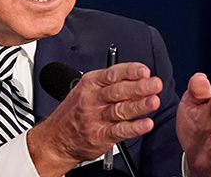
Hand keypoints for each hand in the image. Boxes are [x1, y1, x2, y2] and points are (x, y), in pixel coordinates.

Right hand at [27, 62, 162, 175]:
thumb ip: (111, 84)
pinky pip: (119, 131)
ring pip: (120, 110)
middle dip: (139, 87)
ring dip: (139, 105)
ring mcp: (95, 118)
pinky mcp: (99, 136)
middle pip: (118, 91)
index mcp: (90, 83)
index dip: (130, 71)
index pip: (113, 73)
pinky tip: (145, 124)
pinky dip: (134, 128)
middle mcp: (92, 99)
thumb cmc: (74, 112)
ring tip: (153, 101)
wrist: (55, 139)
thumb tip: (140, 80)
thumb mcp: (86, 89)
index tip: (145, 71)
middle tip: (154, 84)